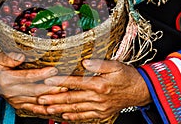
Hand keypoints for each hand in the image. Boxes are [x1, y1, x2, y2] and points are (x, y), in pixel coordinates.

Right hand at [0, 52, 67, 114]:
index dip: (42, 74)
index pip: (27, 76)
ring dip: (51, 98)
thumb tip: (21, 56)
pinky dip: (43, 108)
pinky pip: (32, 108)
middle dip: (51, 87)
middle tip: (65, 82)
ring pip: (36, 101)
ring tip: (64, 92)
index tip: (54, 69)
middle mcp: (10, 92)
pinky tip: (54, 107)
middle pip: (35, 90)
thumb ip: (9, 57)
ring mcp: (14, 100)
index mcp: (6, 79)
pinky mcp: (17, 105)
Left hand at [37, 59, 151, 121]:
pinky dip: (73, 117)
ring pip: (75, 109)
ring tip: (46, 109)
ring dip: (59, 109)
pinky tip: (63, 117)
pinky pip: (85, 117)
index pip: (74, 82)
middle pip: (71, 98)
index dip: (59, 81)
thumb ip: (99, 64)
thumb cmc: (127, 76)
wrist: (140, 91)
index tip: (46, 81)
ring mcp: (99, 107)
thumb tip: (84, 62)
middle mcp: (97, 97)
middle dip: (54, 99)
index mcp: (99, 84)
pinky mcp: (101, 113)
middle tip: (40, 99)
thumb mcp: (116, 65)